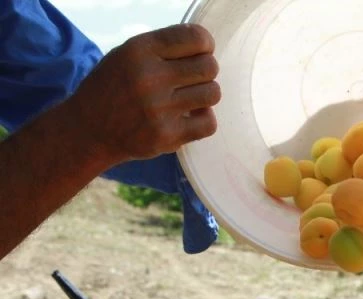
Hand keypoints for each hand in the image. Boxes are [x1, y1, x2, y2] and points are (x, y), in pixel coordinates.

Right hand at [64, 24, 220, 163]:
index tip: (200, 53)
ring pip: (213, 94)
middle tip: (192, 80)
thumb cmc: (114, 88)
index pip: (196, 38)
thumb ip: (163, 48)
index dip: (205, 45)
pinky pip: (209, 124)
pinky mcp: (167, 136)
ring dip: (206, 95)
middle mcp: (149, 77)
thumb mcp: (128, 55)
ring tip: (191, 98)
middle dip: (206, 72)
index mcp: (140, 50)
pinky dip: (204, 120)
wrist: (88, 130)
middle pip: (209, 67)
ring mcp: (159, 109)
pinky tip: (190, 118)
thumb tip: (206, 46)